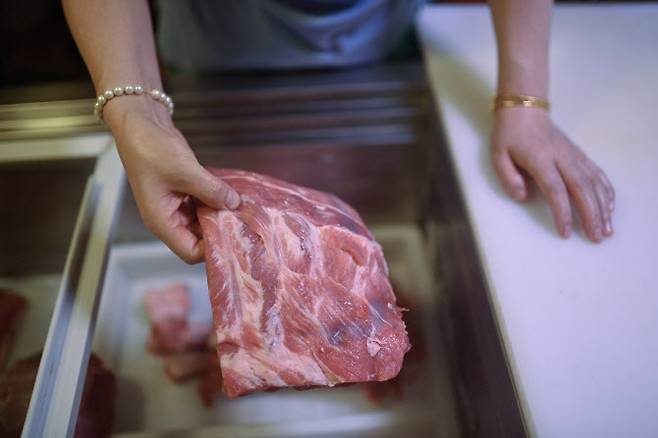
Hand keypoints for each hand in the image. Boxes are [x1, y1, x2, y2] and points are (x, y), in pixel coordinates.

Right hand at [105, 98, 239, 262]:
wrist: (140, 120)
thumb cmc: (151, 148)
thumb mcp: (186, 171)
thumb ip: (212, 191)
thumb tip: (234, 204)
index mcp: (161, 221)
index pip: (190, 252)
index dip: (212, 248)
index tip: (235, 236)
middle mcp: (168, 217)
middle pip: (199, 237)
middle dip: (220, 229)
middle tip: (244, 220)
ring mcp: (175, 203)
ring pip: (203, 219)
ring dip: (220, 213)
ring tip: (241, 207)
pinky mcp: (183, 189)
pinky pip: (203, 202)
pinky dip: (216, 199)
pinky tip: (231, 193)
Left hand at [491, 107, 614, 241]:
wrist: (525, 109)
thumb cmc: (509, 135)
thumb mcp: (498, 155)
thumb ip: (508, 177)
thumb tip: (521, 198)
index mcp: (540, 159)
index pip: (555, 189)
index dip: (562, 212)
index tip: (565, 232)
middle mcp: (562, 157)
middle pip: (581, 188)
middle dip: (591, 214)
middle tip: (596, 237)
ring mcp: (573, 155)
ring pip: (593, 182)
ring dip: (602, 207)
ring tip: (607, 229)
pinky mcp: (579, 154)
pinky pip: (597, 173)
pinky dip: (606, 190)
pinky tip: (609, 207)